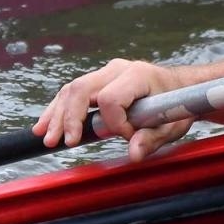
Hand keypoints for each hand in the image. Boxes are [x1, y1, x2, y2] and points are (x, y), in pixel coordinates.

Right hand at [34, 58, 196, 160]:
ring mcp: (105, 72)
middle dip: (68, 118)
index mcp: (136, 75)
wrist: (179, 87)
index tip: (129, 136)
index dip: (116, 124)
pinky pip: (73, 92)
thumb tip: (133, 154)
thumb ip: (152, 139)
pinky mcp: (98, 80)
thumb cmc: (178, 104)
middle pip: (81, 89)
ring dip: (56, 115)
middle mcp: (117, 69)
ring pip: (72, 89)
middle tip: (59, 142)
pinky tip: (44, 125)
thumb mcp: (172, 125)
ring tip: (45, 137)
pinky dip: (58, 109)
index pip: (111, 99)